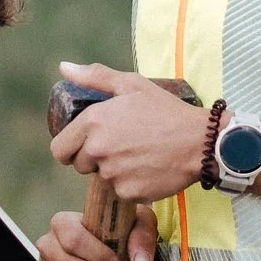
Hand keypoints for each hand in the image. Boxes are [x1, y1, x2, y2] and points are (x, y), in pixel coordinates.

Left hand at [50, 63, 211, 203]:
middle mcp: (98, 149)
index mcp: (93, 122)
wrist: (201, 142)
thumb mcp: (132, 84)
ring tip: (137, 155)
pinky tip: (147, 169)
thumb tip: (64, 68)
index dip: (71, 148)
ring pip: (101, 179)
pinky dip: (130, 185)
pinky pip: (120, 192)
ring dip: (113, 171)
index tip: (85, 146)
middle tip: (120, 147)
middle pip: (79, 166)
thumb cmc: (167, 110)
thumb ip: (95, 77)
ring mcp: (112, 173)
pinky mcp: (128, 192)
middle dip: (93, 159)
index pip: (60, 149)